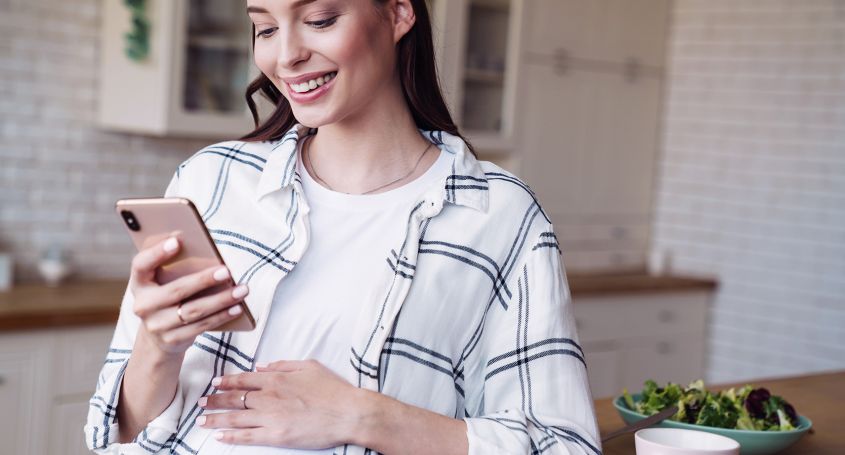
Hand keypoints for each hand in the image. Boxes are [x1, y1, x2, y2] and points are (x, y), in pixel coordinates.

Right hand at [129, 236, 248, 354]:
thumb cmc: (167, 297)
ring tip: (242, 290)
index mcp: (139, 283)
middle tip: (227, 270)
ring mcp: (157, 325)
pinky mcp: (172, 339)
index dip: (156, 252)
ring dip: (221, 300)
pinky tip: (237, 307)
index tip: (177, 240)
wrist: (158, 337)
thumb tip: (201, 246)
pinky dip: (221, 316)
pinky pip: (201, 326)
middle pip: (176, 290)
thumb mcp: (163, 281)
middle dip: (204, 280)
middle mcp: (144, 305)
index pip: (141, 265)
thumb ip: (174, 264)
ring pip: (193, 311)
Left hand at [198, 359, 365, 447]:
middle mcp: (269, 397)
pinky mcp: (276, 436)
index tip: (215, 382)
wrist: (348, 412)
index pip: (243, 379)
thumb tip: (262, 367)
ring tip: (201, 421)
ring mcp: (270, 417)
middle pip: (234, 398)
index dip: (226, 381)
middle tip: (200, 402)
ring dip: (216, 419)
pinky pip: (247, 437)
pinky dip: (231, 437)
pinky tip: (219, 437)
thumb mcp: (309, 366)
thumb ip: (283, 365)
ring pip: (235, 418)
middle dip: (214, 400)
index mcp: (276, 379)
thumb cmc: (332, 389)